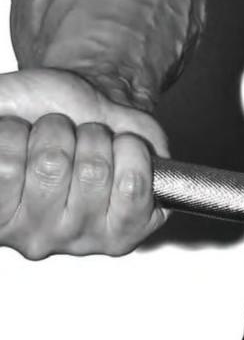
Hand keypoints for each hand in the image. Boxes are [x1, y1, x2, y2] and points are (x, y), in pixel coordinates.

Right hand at [0, 68, 168, 258]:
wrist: (98, 101)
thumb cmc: (46, 110)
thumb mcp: (2, 101)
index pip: (3, 168)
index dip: (16, 133)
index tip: (22, 130)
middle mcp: (32, 236)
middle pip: (51, 165)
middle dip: (60, 130)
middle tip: (62, 134)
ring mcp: (79, 238)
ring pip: (94, 171)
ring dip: (97, 138)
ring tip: (91, 142)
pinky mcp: (124, 233)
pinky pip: (132, 185)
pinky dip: (133, 152)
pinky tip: (122, 152)